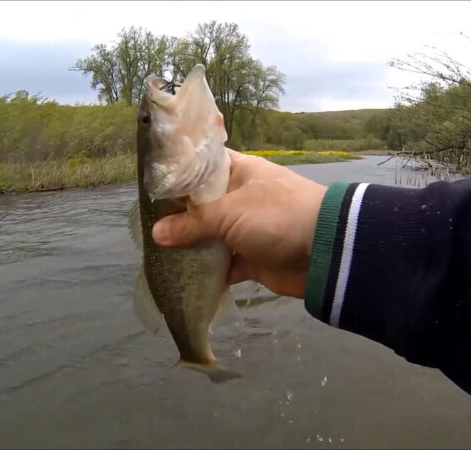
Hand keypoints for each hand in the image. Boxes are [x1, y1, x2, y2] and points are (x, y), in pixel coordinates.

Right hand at [152, 149, 326, 297]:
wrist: (325, 252)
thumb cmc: (276, 216)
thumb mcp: (229, 213)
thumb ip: (191, 223)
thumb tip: (156, 233)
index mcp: (239, 171)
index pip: (201, 166)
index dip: (177, 174)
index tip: (149, 186)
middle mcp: (240, 197)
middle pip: (201, 205)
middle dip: (177, 217)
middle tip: (145, 226)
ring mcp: (246, 228)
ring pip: (210, 236)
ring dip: (190, 246)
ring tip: (157, 253)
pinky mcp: (252, 257)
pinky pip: (223, 263)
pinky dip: (208, 270)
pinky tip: (183, 276)